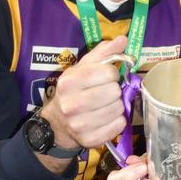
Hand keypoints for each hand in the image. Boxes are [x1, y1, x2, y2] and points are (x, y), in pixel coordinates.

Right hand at [41, 35, 129, 149]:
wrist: (57, 124)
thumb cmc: (74, 92)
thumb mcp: (82, 69)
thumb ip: (103, 53)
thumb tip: (123, 39)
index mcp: (69, 81)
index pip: (108, 72)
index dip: (112, 74)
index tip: (106, 78)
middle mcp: (71, 104)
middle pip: (115, 92)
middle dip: (114, 91)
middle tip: (106, 94)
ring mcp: (80, 125)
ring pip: (119, 109)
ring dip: (117, 106)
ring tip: (105, 105)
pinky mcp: (90, 140)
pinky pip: (118, 126)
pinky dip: (117, 121)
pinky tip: (106, 118)